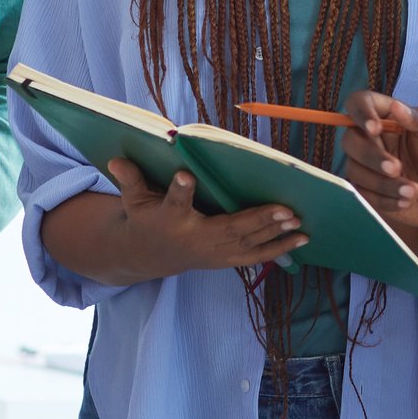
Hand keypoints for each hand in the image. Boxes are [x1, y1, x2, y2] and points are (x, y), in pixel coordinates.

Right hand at [110, 160, 307, 278]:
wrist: (150, 256)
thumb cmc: (146, 218)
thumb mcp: (133, 199)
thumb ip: (130, 179)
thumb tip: (115, 159)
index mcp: (170, 218)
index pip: (174, 202)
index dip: (179, 190)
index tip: (185, 175)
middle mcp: (195, 238)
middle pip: (227, 228)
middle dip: (257, 220)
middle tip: (284, 209)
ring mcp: (213, 252)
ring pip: (247, 245)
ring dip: (275, 235)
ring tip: (299, 223)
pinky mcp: (226, 259)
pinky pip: (255, 256)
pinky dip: (279, 249)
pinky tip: (302, 239)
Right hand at [338, 91, 417, 229]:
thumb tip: (396, 106)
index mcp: (390, 118)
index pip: (361, 103)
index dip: (361, 112)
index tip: (375, 128)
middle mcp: (375, 140)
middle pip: (350, 140)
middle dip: (371, 156)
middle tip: (397, 168)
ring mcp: (370, 167)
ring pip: (354, 170)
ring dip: (381, 183)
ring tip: (413, 191)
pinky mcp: (370, 191)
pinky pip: (362, 195)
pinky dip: (383, 200)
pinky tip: (406, 202)